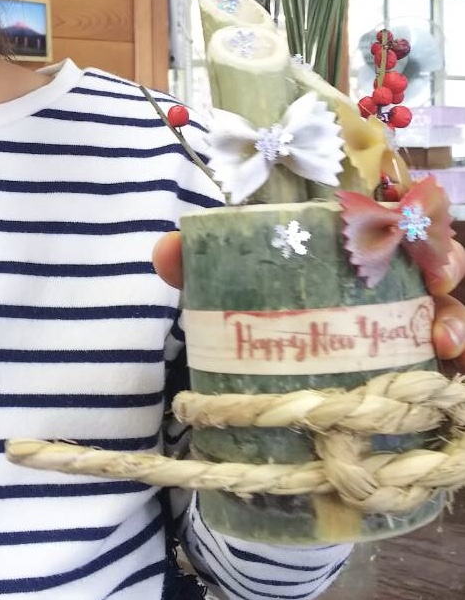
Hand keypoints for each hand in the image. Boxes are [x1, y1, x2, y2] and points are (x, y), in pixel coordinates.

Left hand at [153, 232, 464, 373]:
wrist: (263, 392)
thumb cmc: (257, 314)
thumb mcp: (226, 286)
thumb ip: (195, 266)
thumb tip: (166, 251)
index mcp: (351, 244)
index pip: (395, 212)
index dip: (414, 209)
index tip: (409, 212)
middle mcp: (391, 281)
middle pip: (438, 256)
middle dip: (445, 259)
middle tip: (435, 275)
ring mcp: (409, 329)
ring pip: (453, 311)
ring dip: (456, 320)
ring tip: (442, 339)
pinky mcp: (419, 378)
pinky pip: (454, 373)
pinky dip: (458, 374)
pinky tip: (450, 376)